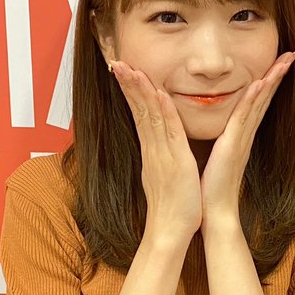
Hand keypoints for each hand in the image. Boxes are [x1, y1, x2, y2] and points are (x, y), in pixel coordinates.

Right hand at [110, 60, 203, 240]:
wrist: (170, 231)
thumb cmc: (172, 207)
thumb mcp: (163, 176)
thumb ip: (159, 159)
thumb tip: (156, 149)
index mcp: (151, 151)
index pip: (138, 115)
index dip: (131, 92)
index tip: (124, 72)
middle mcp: (152, 149)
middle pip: (138, 110)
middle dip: (128, 85)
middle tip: (118, 62)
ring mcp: (162, 154)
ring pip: (149, 116)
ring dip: (141, 91)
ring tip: (131, 68)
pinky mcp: (176, 161)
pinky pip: (168, 132)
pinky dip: (163, 112)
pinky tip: (159, 94)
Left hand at [200, 51, 294, 227]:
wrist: (214, 211)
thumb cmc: (213, 187)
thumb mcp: (217, 156)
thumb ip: (222, 142)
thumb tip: (220, 133)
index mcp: (241, 136)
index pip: (257, 102)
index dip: (269, 82)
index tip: (279, 63)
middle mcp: (246, 134)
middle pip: (265, 98)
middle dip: (278, 74)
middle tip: (292, 53)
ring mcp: (242, 138)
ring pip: (259, 102)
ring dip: (272, 80)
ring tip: (285, 60)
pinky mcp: (233, 144)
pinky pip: (245, 117)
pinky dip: (254, 99)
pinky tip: (261, 83)